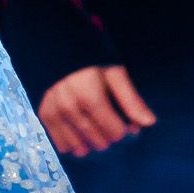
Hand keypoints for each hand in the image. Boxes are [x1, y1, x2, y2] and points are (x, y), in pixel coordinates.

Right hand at [38, 64, 155, 157]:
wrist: (55, 45)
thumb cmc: (89, 58)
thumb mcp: (114, 72)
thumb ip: (130, 99)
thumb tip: (150, 123)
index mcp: (89, 96)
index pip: (114, 132)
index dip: (123, 129)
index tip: (124, 120)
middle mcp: (69, 107)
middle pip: (99, 141)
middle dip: (109, 136)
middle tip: (109, 122)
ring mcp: (54, 112)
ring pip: (79, 147)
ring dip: (91, 143)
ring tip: (95, 129)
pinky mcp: (44, 114)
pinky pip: (60, 143)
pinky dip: (71, 144)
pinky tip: (78, 134)